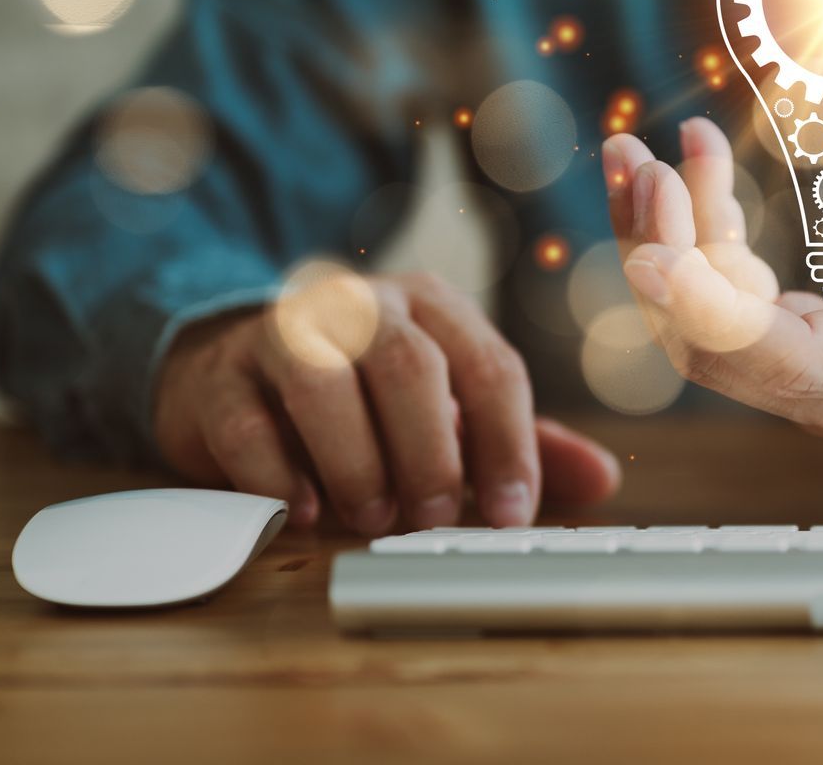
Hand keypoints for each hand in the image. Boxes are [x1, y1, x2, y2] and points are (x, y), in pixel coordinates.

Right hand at [154, 271, 620, 534]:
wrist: (237, 369)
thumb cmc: (364, 397)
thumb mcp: (449, 412)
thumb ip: (521, 442)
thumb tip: (603, 479)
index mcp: (433, 308)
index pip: (490, 366)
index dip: (509, 445)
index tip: (513, 514)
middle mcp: (362, 306)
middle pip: (410, 364)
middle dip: (431, 451)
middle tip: (434, 516)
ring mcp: (283, 333)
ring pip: (323, 382)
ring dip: (356, 461)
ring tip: (370, 515)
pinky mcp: (219, 377)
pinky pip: (248, 423)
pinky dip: (280, 475)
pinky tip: (304, 511)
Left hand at [602, 120, 822, 449]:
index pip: (789, 364)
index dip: (715, 318)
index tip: (653, 260)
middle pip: (718, 349)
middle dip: (668, 256)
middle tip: (647, 167)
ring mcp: (807, 380)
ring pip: (700, 330)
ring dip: (658, 244)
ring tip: (634, 156)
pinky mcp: (790, 352)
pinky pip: (714, 308)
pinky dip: (683, 243)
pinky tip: (673, 171)